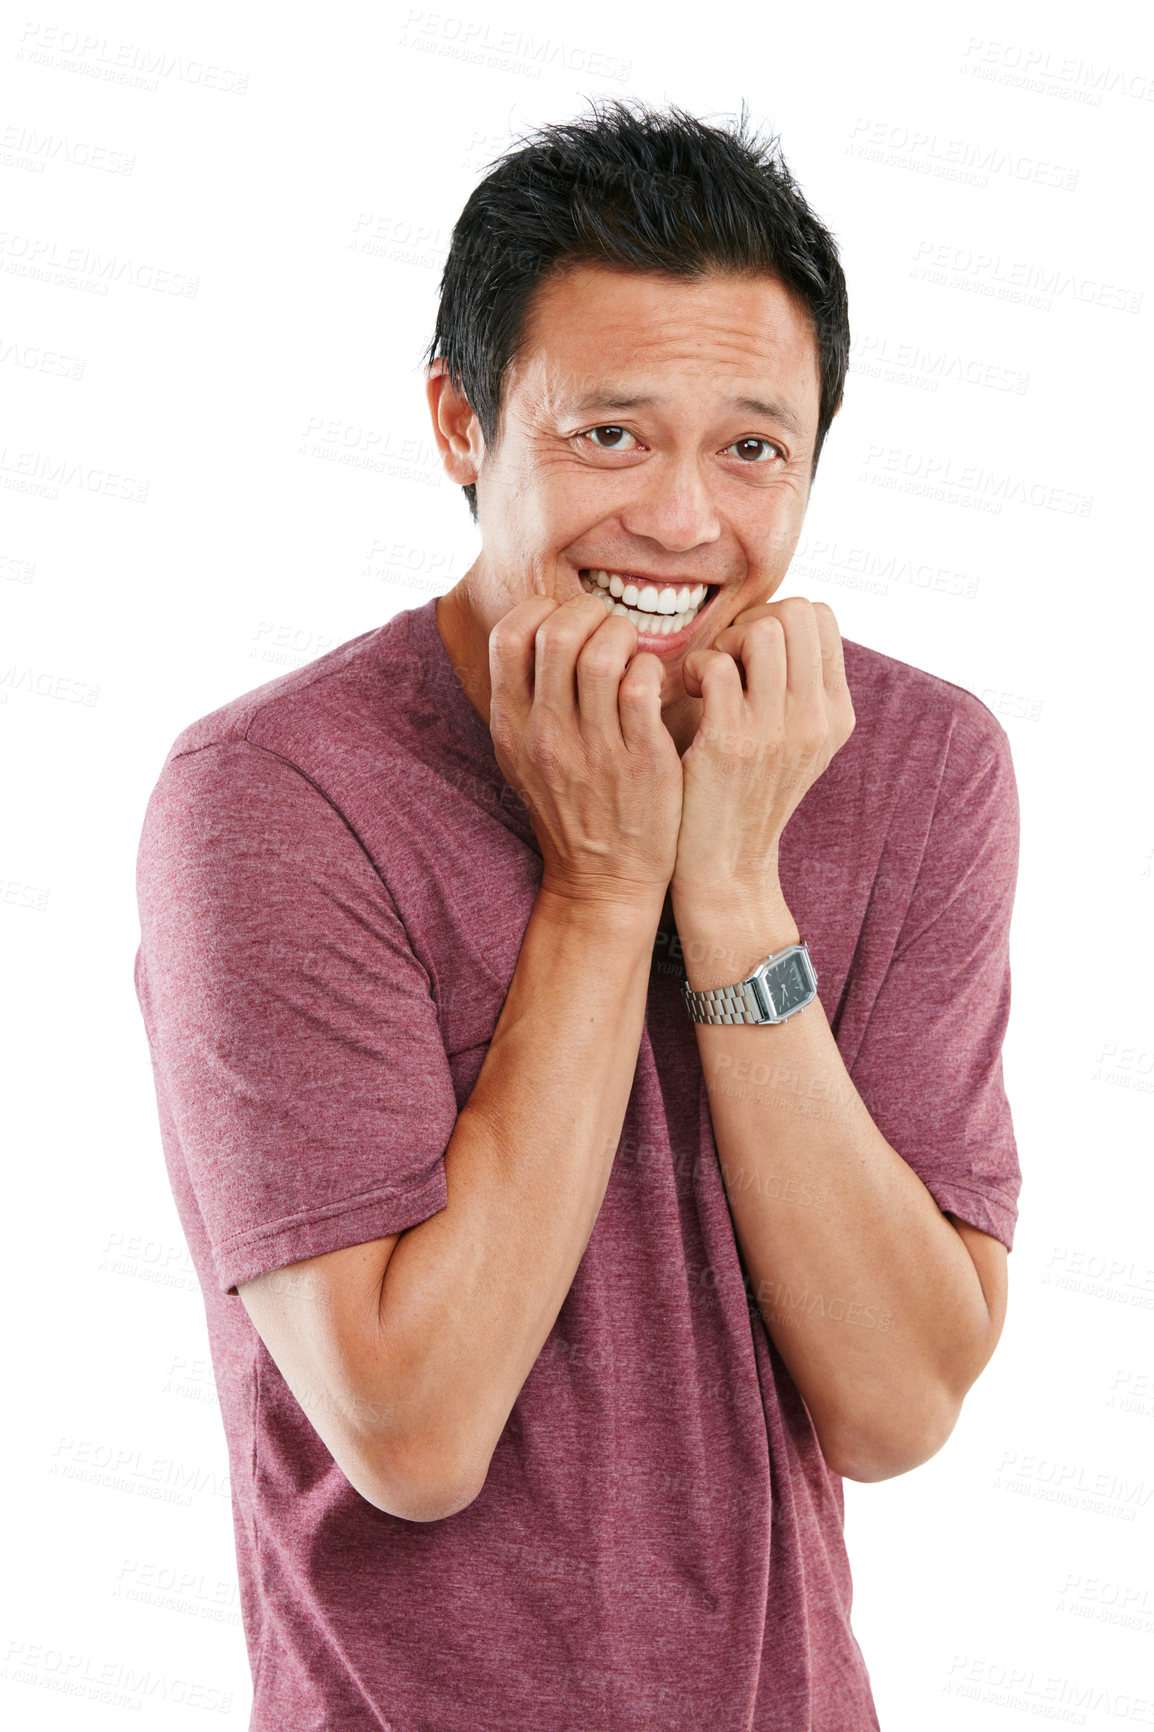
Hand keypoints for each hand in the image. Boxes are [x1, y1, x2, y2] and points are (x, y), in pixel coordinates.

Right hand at [488, 593, 683, 909]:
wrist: (602, 880)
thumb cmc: (570, 806)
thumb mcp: (524, 756)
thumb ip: (525, 697)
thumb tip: (536, 628)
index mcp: (511, 727)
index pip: (510, 635)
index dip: (542, 610)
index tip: (566, 621)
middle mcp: (545, 735)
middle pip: (556, 632)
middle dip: (590, 613)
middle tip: (607, 629)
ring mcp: (593, 748)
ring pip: (603, 652)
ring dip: (624, 636)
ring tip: (632, 652)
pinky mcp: (641, 761)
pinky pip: (643, 685)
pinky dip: (650, 669)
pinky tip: (651, 684)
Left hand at [670, 597, 854, 907]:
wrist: (727, 867)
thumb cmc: (745, 793)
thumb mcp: (794, 743)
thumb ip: (796, 687)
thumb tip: (774, 622)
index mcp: (836, 712)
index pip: (821, 617)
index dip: (778, 619)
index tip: (751, 656)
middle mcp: (817, 718)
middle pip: (795, 613)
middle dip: (751, 623)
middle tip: (729, 663)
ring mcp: (777, 730)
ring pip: (762, 630)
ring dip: (724, 643)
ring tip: (710, 680)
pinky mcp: (731, 743)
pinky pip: (717, 664)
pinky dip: (696, 668)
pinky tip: (690, 695)